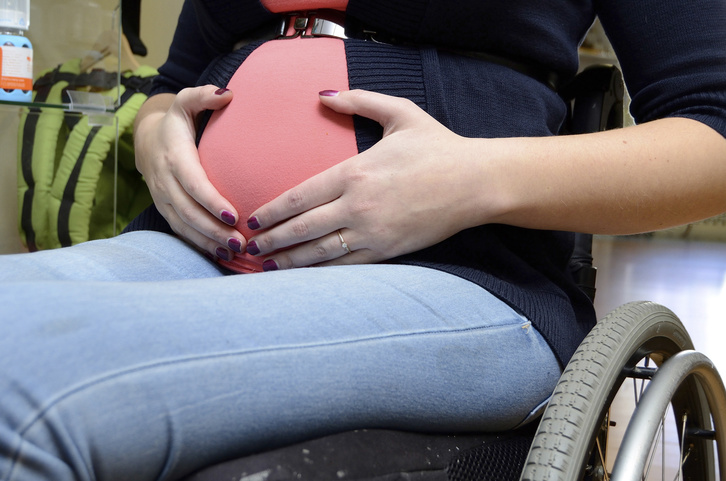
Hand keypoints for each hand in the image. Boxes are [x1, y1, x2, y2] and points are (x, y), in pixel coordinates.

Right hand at [134, 85, 245, 260]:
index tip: (233, 215)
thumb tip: (228, 95)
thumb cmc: (177, 124)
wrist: (147, 141)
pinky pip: (182, 232)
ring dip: (209, 242)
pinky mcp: (166, 210)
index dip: (211, 201)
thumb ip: (203, 96)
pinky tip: (222, 254)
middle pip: (190, 212)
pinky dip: (200, 245)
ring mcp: (163, 199)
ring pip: (185, 227)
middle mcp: (165, 182)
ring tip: (235, 252)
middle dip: (214, 230)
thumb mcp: (185, 103)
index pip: (193, 184)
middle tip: (242, 242)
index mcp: (174, 157)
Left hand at [245, 89, 485, 269]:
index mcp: (354, 172)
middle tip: (249, 245)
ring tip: (266, 265)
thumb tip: (323, 95)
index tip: (252, 218)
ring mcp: (372, 232)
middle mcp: (357, 206)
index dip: (271, 211)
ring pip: (320, 252)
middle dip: (272, 239)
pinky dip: (322, 272)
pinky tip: (305, 275)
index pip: (298, 196)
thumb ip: (359, 101)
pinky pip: (347, 265)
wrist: (475, 182)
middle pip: (301, 228)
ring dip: (290, 260)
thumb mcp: (400, 112)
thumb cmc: (438, 146)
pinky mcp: (388, 250)